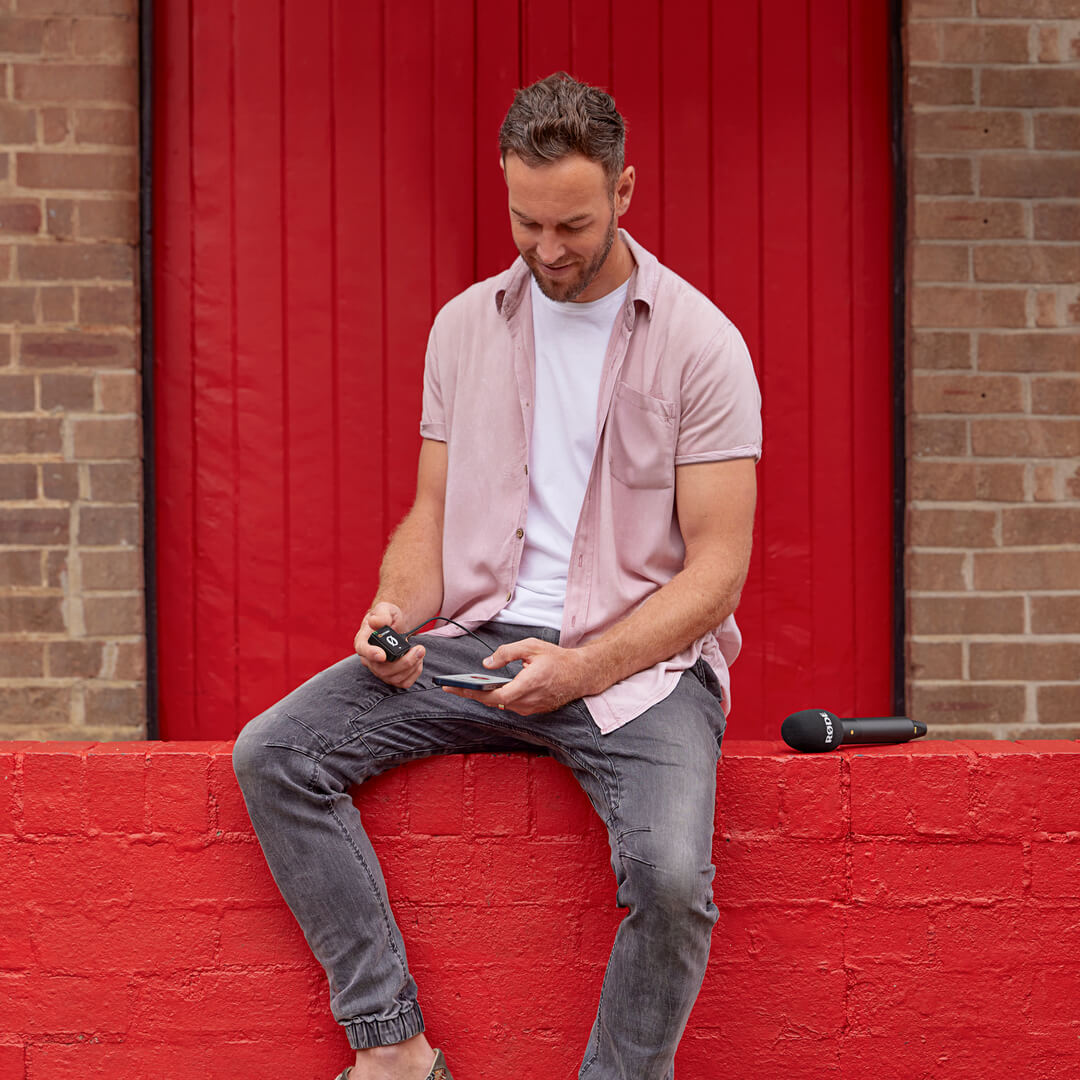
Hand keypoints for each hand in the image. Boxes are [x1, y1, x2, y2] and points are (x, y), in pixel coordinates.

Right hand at [354, 602, 424, 688]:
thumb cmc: (387, 617)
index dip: (371, 654)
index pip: (362, 650)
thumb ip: (381, 615)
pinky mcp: (392, 676)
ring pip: (394, 678)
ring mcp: (380, 670)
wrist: (395, 625)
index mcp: (363, 641)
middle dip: (404, 662)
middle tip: (420, 649)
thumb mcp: (385, 609)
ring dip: (412, 666)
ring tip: (420, 651)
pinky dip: (414, 673)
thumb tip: (375, 622)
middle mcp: (370, 659)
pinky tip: (418, 661)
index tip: (382, 656)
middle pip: (382, 669)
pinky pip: (403, 683)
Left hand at [440, 637, 593, 714]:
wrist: (580, 675)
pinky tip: (487, 689)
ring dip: (484, 696)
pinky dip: (497, 697)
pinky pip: (509, 704)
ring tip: (464, 686)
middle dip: (471, 694)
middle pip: (492, 702)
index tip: (454, 688)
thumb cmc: (557, 659)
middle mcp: (528, 700)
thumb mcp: (531, 647)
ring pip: (500, 704)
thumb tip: (487, 663)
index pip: (495, 695)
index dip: (472, 693)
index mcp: (528, 684)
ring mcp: (530, 708)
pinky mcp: (531, 709)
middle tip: (451, 687)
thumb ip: (507, 653)